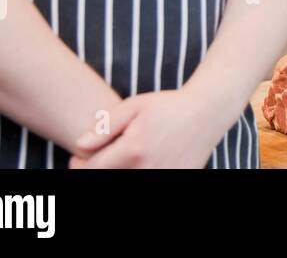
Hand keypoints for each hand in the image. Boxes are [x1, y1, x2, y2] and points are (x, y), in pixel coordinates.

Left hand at [69, 90, 225, 168]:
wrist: (208, 112)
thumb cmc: (168, 106)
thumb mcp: (135, 106)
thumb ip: (105, 126)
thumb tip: (78, 146)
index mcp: (133, 150)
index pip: (89, 170)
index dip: (79, 164)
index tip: (83, 155)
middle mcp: (147, 170)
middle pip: (106, 178)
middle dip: (100, 168)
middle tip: (105, 154)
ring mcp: (163, 177)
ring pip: (126, 181)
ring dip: (120, 171)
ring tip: (128, 155)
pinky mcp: (175, 180)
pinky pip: (147, 180)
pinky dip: (140, 171)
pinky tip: (146, 159)